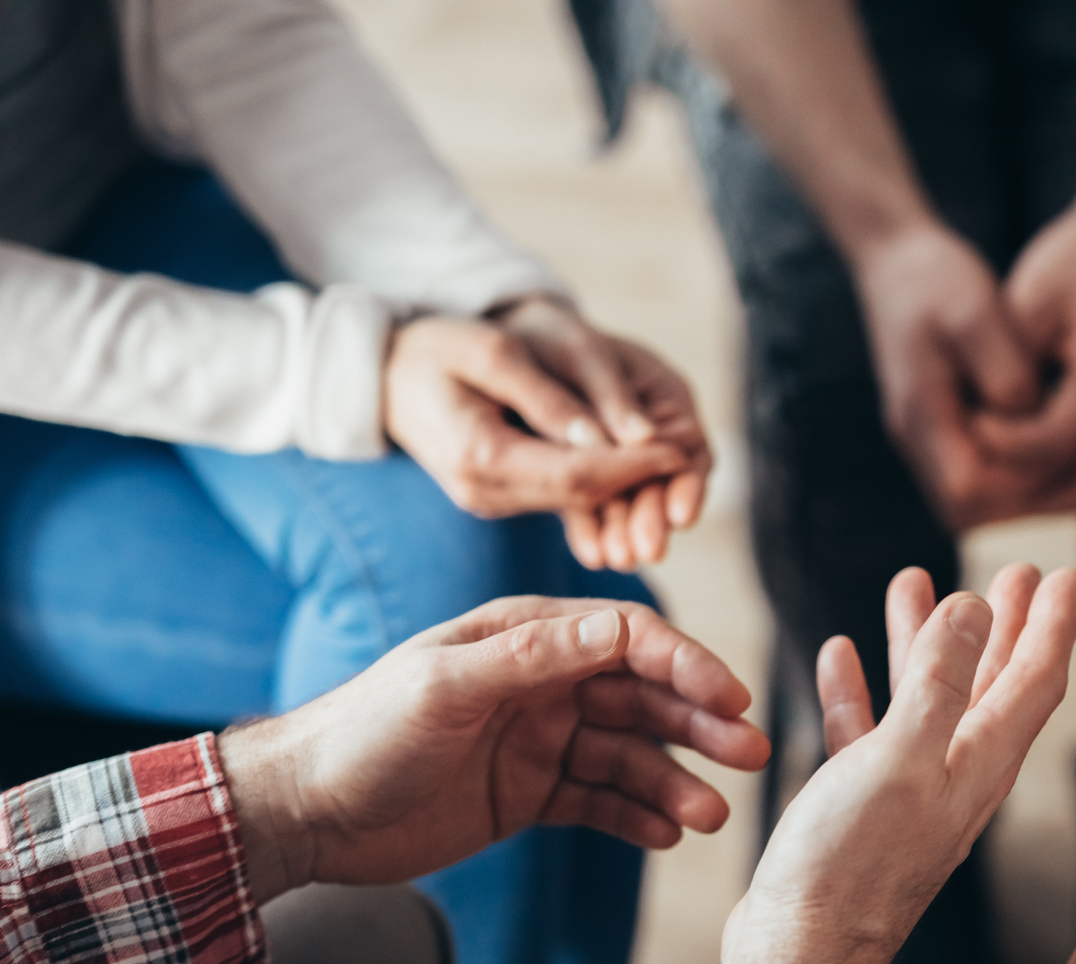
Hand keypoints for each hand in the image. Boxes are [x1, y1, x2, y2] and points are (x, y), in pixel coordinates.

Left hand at [221, 597, 771, 902]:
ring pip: (630, 754)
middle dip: (700, 723)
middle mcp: (542, 683)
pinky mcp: (530, 794)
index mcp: (525, 638)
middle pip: (643, 696)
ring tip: (711, 817)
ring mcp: (540, 740)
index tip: (731, 699)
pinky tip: (670, 833)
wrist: (303, 813)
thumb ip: (533, 659)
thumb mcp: (445, 686)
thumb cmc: (363, 733)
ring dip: (675, 780)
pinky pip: (601, 800)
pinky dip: (638, 815)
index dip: (685, 663)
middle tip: (751, 755)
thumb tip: (618, 628)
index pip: (628, 639)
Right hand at [380, 306, 698, 564]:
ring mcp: (493, 502)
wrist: (382, 377)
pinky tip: (638, 465)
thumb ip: (547, 399)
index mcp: (481, 459)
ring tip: (677, 463)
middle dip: (640, 485)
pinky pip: (561, 496)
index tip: (682, 448)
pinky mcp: (502, 497)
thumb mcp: (489, 352)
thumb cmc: (434, 350)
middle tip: (693, 459)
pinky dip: (600, 483)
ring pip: (577, 502)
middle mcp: (487, 494)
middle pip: (582, 497)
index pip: (576, 476)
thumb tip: (607, 439)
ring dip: (627, 488)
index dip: (634, 467)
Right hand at [705, 563, 1075, 963]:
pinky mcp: (859, 811)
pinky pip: (868, 734)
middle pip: (992, 686)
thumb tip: (975, 607)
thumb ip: (939, 683)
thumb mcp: (901, 760)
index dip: (1052, 624)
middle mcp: (954, 778)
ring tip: (913, 584)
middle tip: (1017, 573)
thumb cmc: (851, 867)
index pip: (1035, 681)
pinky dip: (860, 690)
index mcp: (979, 765)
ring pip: (925, 701)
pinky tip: (839, 654)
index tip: (1067, 574)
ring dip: (923, 642)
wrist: (797, 954)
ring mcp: (907, 795)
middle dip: (1004, 626)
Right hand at [850, 223, 1043, 529]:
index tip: (1062, 453)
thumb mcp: (976, 310)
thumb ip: (1004, 368)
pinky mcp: (937, 428)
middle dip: (1026, 502)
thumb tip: (1033, 419)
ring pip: (971, 503)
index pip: (968, 492)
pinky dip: (1012, 472)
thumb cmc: (936, 278)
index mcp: (921, 412)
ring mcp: (922, 438)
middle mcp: (915, 437)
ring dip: (1021, 492)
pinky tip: (1047, 441)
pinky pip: (974, 477)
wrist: (896, 260)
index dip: (1019, 487)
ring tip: (1069, 458)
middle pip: (969, 512)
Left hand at [968, 200, 1075, 520]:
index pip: (1055, 443)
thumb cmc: (1071, 262)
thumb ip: (1011, 361)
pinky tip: (1000, 468)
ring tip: (983, 481)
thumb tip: (984, 422)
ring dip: (1037, 503)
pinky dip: (1045, 487)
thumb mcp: (1030, 297)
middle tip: (972, 480)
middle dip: (1026, 501)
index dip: (1003, 446)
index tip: (966, 424)